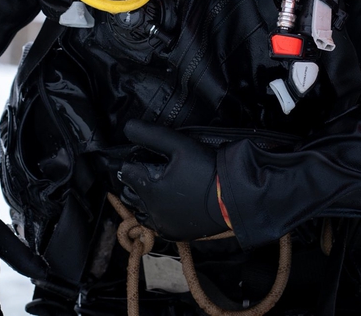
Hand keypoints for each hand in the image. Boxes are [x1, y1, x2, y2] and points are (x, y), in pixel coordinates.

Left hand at [117, 119, 228, 240]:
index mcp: (149, 189)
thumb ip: (150, 135)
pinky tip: (168, 202)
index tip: (146, 156)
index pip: (125, 171)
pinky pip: (155, 224)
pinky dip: (156, 213)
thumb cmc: (207, 169)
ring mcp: (163, 225)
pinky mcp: (175, 233)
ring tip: (158, 186)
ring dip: (143, 198)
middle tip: (151, 170)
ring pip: (139, 210)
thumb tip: (128, 127)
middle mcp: (151, 211)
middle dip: (136, 180)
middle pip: (129, 192)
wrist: (236, 197)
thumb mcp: (178, 144)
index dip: (134, 161)